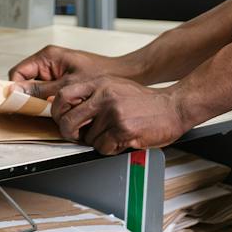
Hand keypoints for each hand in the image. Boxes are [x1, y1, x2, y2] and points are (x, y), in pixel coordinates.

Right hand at [8, 44, 138, 98]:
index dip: (16, 89)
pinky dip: (50, 103)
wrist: (123, 75)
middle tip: (37, 111)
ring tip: (51, 111)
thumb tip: (15, 91)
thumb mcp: (68, 85)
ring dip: (40, 102)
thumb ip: (41, 89)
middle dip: (29, 97)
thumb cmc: (100, 74)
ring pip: (36, 90)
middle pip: (26, 82)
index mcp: (48, 56)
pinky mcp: (62, 81)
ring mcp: (55, 71)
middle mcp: (49, 62)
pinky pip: (47, 93)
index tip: (19, 105)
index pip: (18, 72)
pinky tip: (60, 110)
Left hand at [51, 76, 188, 155]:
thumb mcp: (115, 86)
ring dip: (98, 141)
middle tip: (79, 135)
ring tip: (113, 133)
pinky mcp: (123, 129)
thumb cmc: (145, 101)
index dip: (58, 113)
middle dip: (71, 134)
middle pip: (67, 121)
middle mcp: (104, 95)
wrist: (173, 106)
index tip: (64, 120)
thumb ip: (93, 95)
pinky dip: (111, 149)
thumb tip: (70, 111)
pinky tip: (122, 139)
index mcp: (99, 83)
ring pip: (87, 139)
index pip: (63, 96)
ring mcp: (113, 112)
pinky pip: (103, 148)